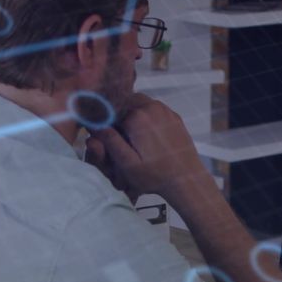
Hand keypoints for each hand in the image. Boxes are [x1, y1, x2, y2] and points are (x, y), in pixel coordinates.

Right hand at [88, 93, 211, 201]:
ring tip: (131, 136)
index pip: (110, 110)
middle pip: (124, 102)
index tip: (102, 133)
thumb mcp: (127, 163)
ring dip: (131, 114)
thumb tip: (94, 125)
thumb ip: (110, 141)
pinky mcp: (173, 116)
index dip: (104, 121)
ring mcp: (165, 110)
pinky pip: (153, 109)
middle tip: (118, 135)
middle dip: (117, 115)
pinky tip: (146, 135)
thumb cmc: (156, 176)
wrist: (187, 179)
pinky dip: (146, 116)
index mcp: (137, 117)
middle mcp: (152, 107)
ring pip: (139, 103)